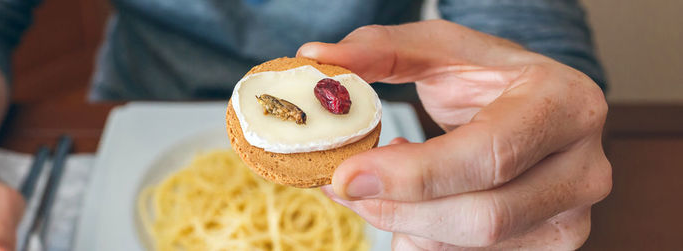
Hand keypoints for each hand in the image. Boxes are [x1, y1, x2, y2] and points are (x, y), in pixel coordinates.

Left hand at [297, 20, 610, 249]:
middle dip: (398, 209)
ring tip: (378, 185)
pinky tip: (410, 206)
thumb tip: (316, 58)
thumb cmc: (487, 76)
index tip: (346, 174)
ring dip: (405, 223)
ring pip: (472, 245)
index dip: (413, 174)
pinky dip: (423, 237)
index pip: (490, 153)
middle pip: (484, 216)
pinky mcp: (550, 247)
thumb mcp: (439, 49)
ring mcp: (571, 217)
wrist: (532, 106)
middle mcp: (583, 168)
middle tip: (343, 186)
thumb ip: (378, 50)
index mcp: (564, 106)